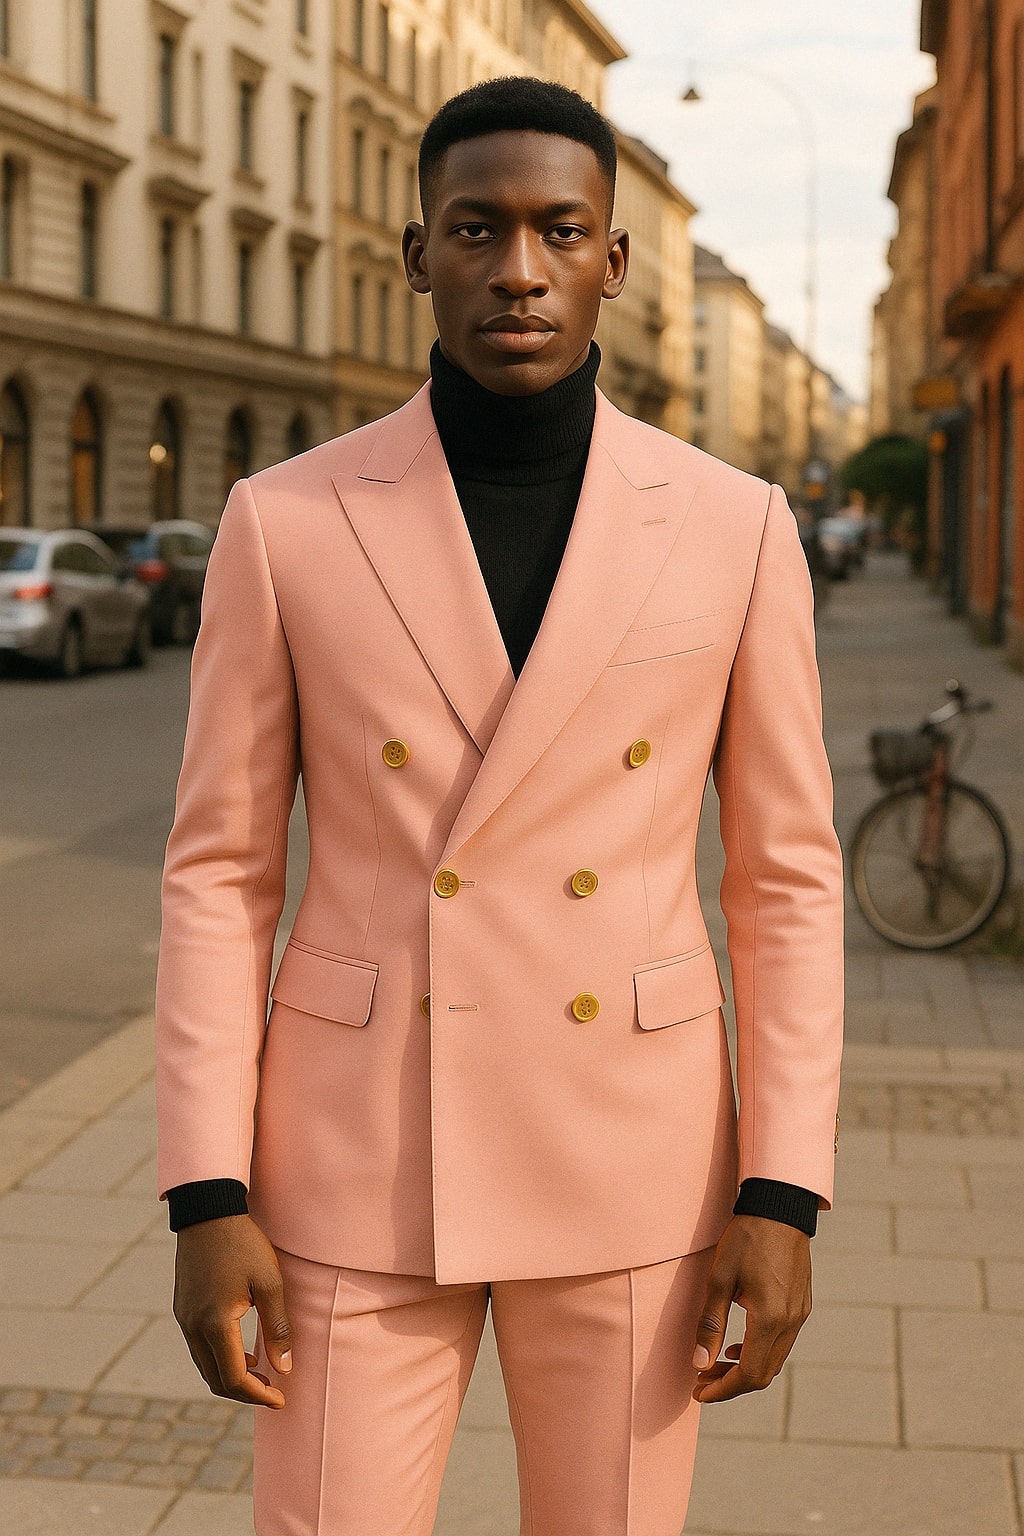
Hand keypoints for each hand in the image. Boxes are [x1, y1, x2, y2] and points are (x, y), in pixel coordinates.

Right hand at [173, 1214, 292, 1407]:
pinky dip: (219, 1358)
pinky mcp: (182, 1308)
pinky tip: (242, 1349)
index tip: (280, 1400)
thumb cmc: (244, 1245)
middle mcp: (193, 1327)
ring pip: (205, 1365)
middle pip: (216, 1379)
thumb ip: (278, 1328)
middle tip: (273, 1390)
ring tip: (260, 1371)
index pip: (234, 1378)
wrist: (208, 1212)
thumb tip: (284, 1369)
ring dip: (231, 1376)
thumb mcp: (270, 1283)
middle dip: (245, 1391)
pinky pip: (199, 1348)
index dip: (258, 1395)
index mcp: (215, 1324)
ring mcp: (184, 1318)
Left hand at [690, 1214, 810, 1402]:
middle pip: (763, 1373)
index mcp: (770, 1319)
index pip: (749, 1375)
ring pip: (774, 1360)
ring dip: (746, 1369)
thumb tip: (700, 1364)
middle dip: (731, 1383)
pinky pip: (783, 1342)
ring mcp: (800, 1314)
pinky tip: (739, 1343)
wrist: (780, 1209)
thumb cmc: (746, 1239)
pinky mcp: (802, 1305)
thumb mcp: (719, 1279)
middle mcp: (791, 1323)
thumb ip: (710, 1324)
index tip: (699, 1392)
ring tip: (716, 1363)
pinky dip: (760, 1352)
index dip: (723, 1390)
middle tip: (702, 1380)